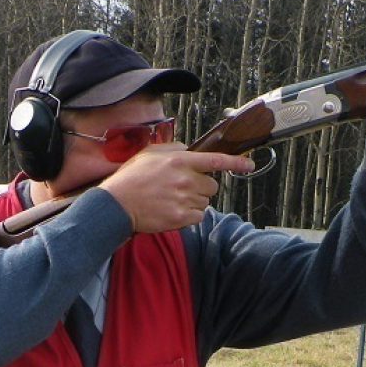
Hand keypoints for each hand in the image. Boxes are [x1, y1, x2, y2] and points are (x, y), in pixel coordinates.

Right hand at [100, 143, 254, 232]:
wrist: (116, 205)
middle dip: (202, 187)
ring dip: (194, 201)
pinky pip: (198, 215)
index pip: (216, 161)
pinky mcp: (181, 217)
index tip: (249, 164)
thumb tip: (188, 150)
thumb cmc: (131, 178)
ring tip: (173, 199)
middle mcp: (186, 180)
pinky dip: (190, 215)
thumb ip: (174, 149)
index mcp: (180, 161)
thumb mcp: (150, 153)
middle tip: (183, 188)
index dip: (236, 163)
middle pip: (212, 186)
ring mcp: (184, 199)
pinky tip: (174, 210)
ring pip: (206, 201)